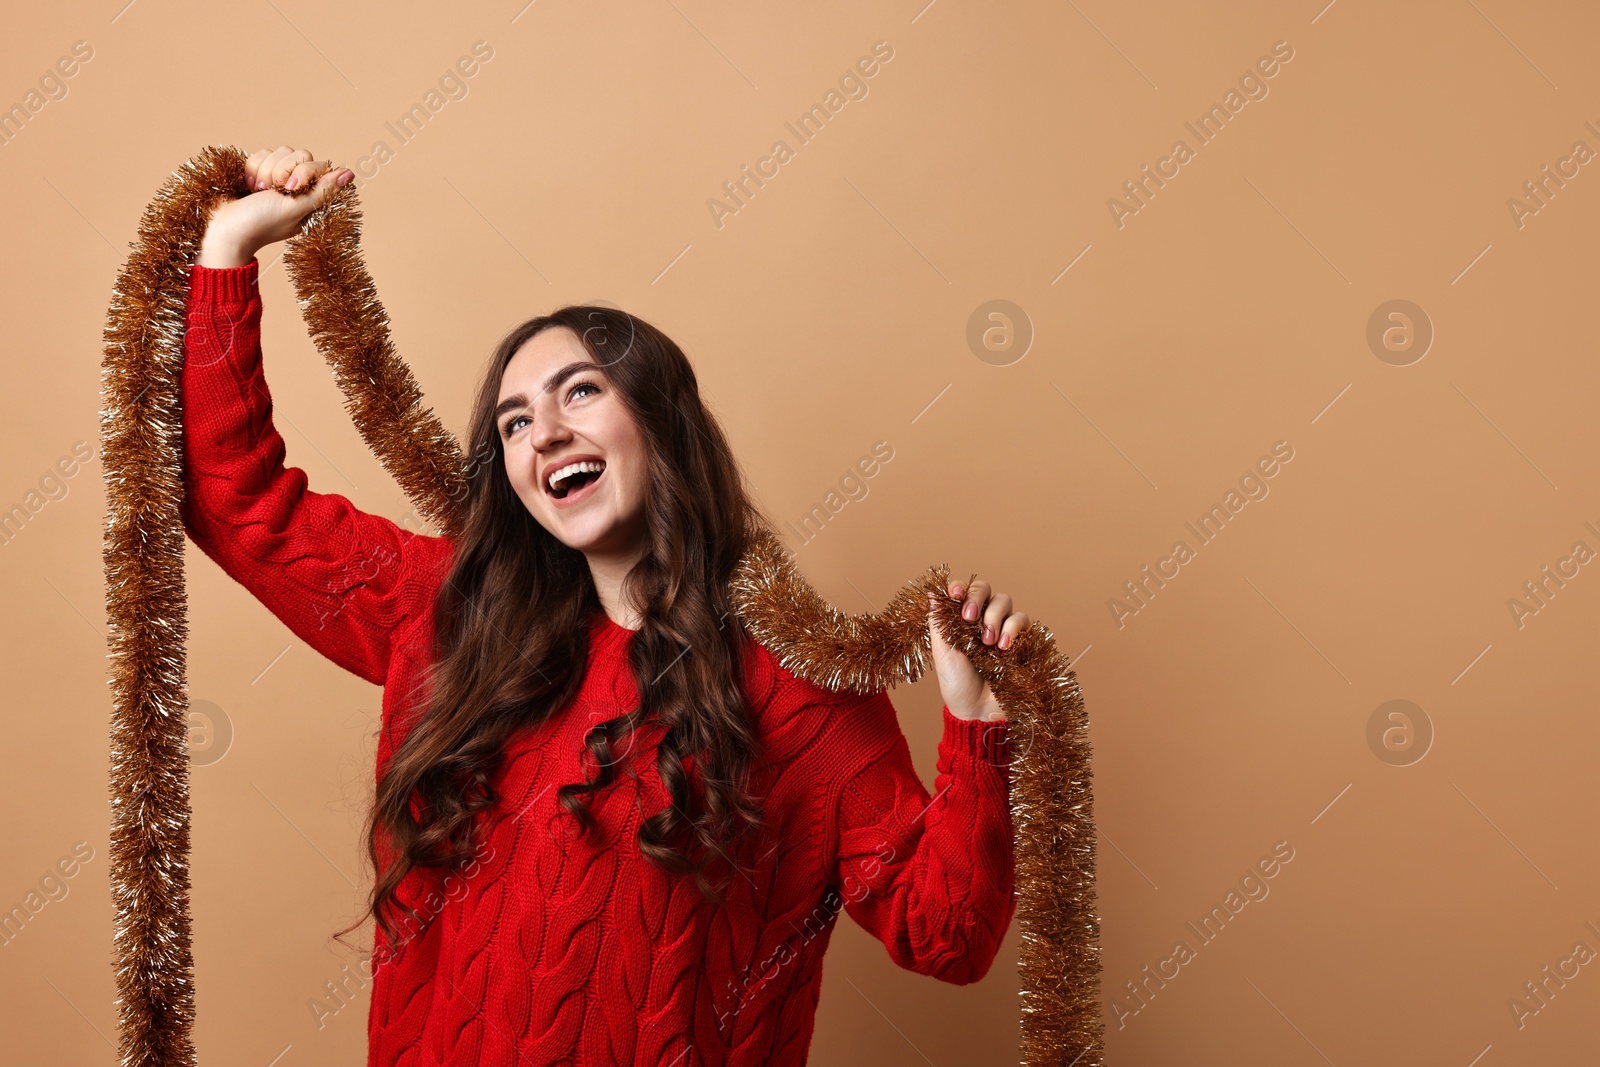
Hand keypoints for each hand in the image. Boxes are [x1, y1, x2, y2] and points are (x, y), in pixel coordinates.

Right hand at [197, 146, 355, 266]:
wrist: (224, 228)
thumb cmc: (261, 223)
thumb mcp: (295, 209)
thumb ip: (322, 191)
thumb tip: (350, 174)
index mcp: (311, 197)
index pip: (319, 165)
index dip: (304, 171)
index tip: (290, 188)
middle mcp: (297, 185)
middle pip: (300, 154)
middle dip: (282, 171)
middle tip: (272, 191)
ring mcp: (276, 177)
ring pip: (279, 151)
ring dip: (265, 171)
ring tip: (258, 192)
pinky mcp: (258, 171)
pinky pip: (260, 153)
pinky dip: (252, 168)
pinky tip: (248, 186)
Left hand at [926, 577, 1028, 722]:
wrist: (978, 711)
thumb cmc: (957, 684)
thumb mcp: (943, 652)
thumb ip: (938, 622)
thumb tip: (932, 592)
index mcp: (960, 620)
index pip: (963, 591)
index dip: (960, 587)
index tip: (955, 594)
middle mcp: (982, 619)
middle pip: (985, 589)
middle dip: (977, 598)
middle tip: (970, 618)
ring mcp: (1003, 628)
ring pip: (1004, 601)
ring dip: (994, 616)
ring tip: (987, 641)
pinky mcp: (1021, 639)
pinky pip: (1022, 619)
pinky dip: (1013, 628)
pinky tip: (1003, 647)